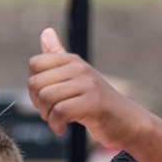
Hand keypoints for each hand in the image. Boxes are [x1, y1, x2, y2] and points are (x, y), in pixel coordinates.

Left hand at [27, 28, 147, 151]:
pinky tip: (62, 130)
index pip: (35, 64)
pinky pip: (60, 112)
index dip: (34, 86)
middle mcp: (79, 68)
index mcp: (72, 60)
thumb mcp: (77, 78)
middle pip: (36, 83)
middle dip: (38, 104)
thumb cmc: (97, 103)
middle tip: (50, 115)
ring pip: (46, 98)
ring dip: (47, 116)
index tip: (46, 101)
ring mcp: (88, 84)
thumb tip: (46, 31)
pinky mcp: (93, 103)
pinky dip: (56, 125)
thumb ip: (59, 57)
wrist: (127, 122)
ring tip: (57, 122)